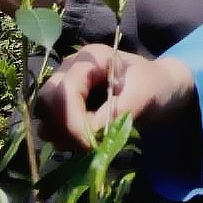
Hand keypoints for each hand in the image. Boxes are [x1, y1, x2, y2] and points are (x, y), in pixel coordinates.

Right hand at [35, 45, 195, 150]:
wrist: (158, 90)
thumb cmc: (153, 85)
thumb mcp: (145, 94)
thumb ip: (119, 110)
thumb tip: (92, 131)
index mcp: (91, 58)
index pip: (66, 90)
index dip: (73, 120)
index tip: (92, 143)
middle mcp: (71, 68)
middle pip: (47, 99)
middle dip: (65, 127)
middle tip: (90, 144)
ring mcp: (64, 85)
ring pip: (44, 113)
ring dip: (63, 135)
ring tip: (91, 142)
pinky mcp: (63, 104)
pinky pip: (50, 124)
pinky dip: (64, 138)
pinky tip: (85, 141)